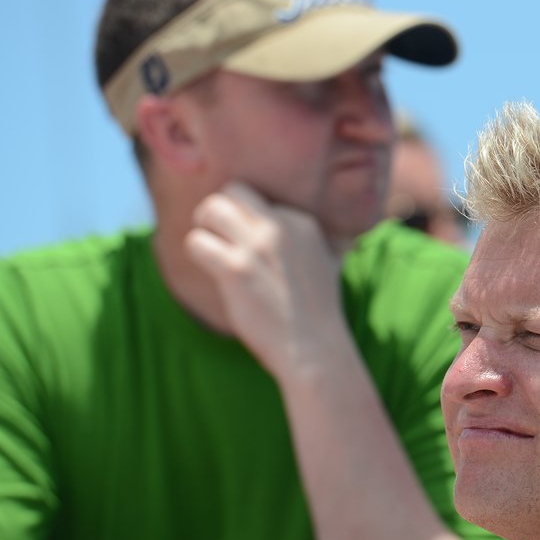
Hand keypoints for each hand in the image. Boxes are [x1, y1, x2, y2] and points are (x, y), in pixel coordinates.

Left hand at [185, 183, 347, 379]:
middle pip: (234, 190)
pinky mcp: (235, 270)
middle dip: (220, 209)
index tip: (248, 238)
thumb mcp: (331, 263)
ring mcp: (256, 247)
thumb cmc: (320, 312)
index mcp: (302, 222)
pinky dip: (197, 253)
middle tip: (218, 233)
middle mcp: (280, 227)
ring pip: (210, 209)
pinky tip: (210, 269)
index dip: (247, 216)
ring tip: (209, 248)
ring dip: (203, 227)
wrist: (315, 348)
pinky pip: (197, 242)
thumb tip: (342, 237)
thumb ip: (331, 242)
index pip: (260, 197)